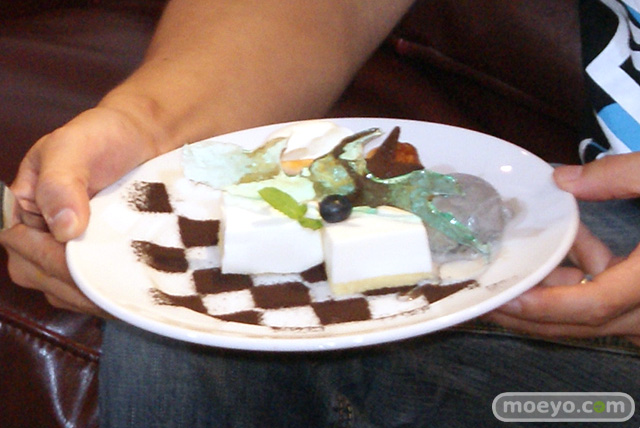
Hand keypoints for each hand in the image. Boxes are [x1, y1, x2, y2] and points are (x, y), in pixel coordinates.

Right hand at [0, 104, 161, 315]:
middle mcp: (38, 233)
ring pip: (61, 290)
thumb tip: (64, 228)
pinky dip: (102, 294)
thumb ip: (61, 183)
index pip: (19, 245)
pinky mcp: (92, 260)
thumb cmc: (100, 136)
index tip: (79, 254)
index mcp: (23, 206)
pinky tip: (123, 291)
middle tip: (107, 275)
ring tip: (118, 289)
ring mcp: (65, 250)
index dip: (45, 256)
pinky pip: (86, 289)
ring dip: (86, 295)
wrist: (140, 139)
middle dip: (68, 281)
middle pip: (36, 274)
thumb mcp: (73, 148)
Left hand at [487, 153, 639, 344]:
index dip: (541, 306)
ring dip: (561, 291)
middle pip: (585, 322)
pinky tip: (585, 245)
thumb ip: (623, 175)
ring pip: (598, 318)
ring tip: (531, 258)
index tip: (502, 297)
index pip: (590, 306)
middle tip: (492, 289)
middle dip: (535, 308)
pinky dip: (593, 280)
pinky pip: (617, 305)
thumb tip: (562, 180)